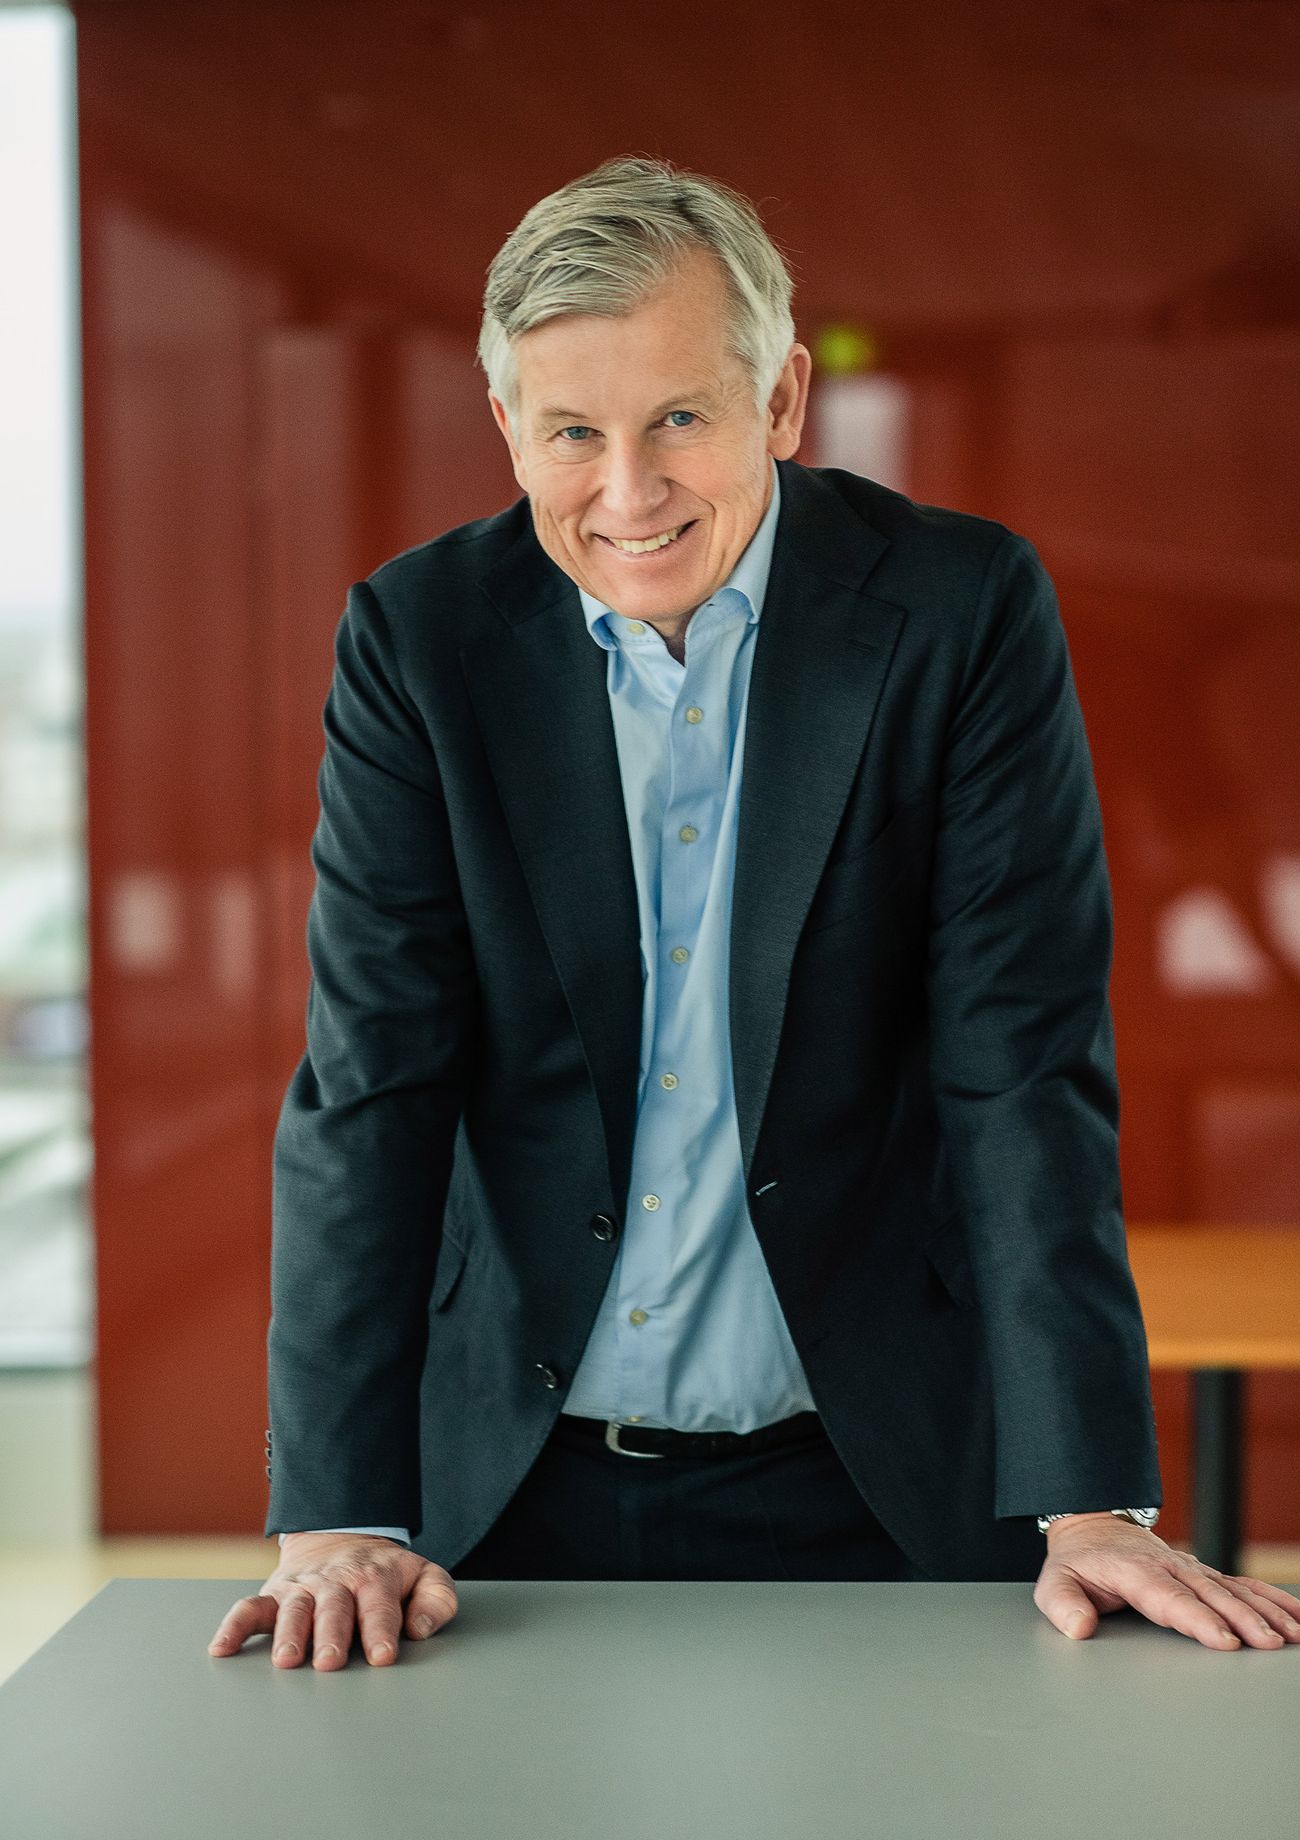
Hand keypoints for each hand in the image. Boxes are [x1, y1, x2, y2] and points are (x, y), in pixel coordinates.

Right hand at [207, 1532, 457, 1668]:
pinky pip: (250, 1607)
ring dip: (289, 1632)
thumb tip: (422, 1629)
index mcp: (375, 1579)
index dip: (381, 1630)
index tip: (383, 1656)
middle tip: (330, 1661)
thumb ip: (437, 1598)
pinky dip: (234, 1626)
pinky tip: (222, 1649)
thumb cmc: (386, 1573)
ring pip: (294, 1608)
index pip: (380, 1606)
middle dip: (332, 1634)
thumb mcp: (423, 1575)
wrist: (343, 1535)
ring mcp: (303, 1588)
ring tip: (286, 1659)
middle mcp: (336, 1583)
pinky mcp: (274, 1594)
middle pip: (334, 1608)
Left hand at [1035, 1512, 1299, 1648]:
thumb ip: (1062, 1604)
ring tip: (1293, 1633)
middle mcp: (1169, 1567)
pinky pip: (1241, 1585)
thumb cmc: (1078, 1562)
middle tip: (1270, 1643)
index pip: (1170, 1598)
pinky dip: (1271, 1598)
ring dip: (1264, 1611)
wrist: (1094, 1527)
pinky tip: (1297, 1616)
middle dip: (1243, 1619)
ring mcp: (1190, 1569)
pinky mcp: (1204, 1574)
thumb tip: (1078, 1627)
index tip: (1225, 1640)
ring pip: (1233, 1589)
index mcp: (1135, 1571)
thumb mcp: (1054, 1580)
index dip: (1198, 1619)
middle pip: (1210, 1595)